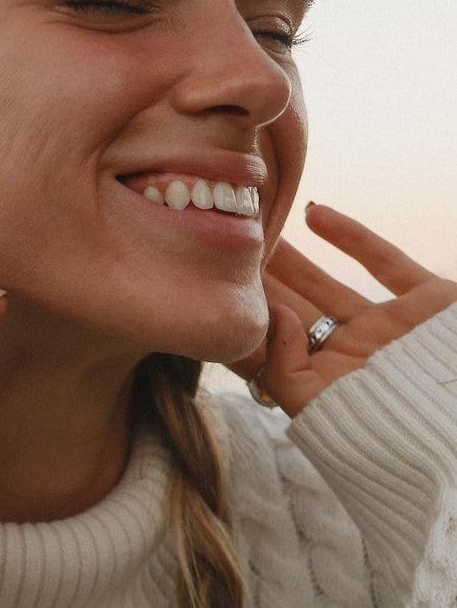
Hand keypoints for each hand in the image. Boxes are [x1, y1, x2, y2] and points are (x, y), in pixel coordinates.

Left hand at [230, 203, 456, 415]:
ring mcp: (392, 329)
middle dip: (262, 281)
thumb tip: (272, 316)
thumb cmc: (392, 430)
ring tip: (259, 225)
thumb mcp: (322, 407)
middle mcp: (356, 356)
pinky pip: (386, 262)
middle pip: (297, 310)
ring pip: (331, 284)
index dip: (247, 314)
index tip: (213, 283)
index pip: (275, 344)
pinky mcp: (430, 305)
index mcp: (330, 384)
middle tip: (226, 247)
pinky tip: (314, 211)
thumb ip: (284, 368)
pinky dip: (352, 236)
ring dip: (296, 257)